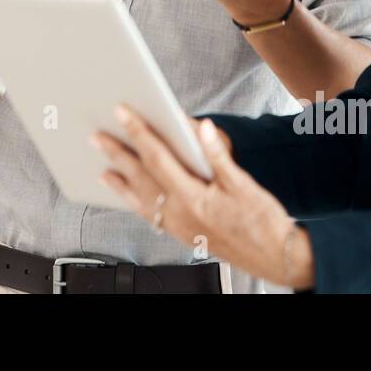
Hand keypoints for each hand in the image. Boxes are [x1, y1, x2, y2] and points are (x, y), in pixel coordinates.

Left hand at [92, 105, 313, 288]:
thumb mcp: (244, 184)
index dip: (138, 132)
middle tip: (96, 136)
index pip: (158, 157)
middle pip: (140, 177)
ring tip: (102, 165)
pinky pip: (149, 215)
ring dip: (119, 180)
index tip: (122, 113)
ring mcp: (177, 226)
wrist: (274, 257)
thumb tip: (201, 128)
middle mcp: (179, 214)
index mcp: (193, 197)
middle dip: (117, 154)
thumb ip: (218, 156)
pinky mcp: (180, 234)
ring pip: (140, 199)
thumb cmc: (262, 221)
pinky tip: (126, 194)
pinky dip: (133, 202)